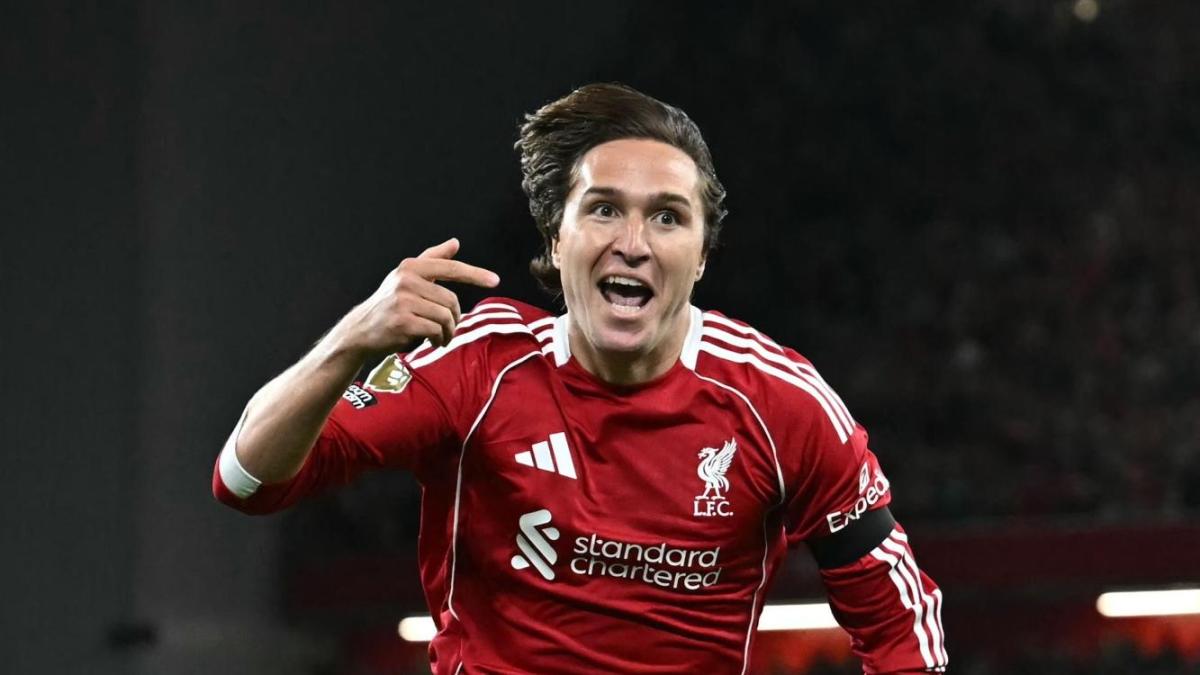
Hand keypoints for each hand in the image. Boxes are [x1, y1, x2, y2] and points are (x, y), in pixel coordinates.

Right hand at [341, 238, 499, 353]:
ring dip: (448, 332)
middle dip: (454, 318)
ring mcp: (403, 301)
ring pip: (445, 317)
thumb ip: (433, 259)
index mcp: (411, 267)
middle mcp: (406, 280)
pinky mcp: (402, 321)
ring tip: (440, 337)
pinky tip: (430, 342)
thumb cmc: (389, 303)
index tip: (495, 281)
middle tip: (448, 328)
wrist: (361, 330)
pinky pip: (435, 330)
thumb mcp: (408, 277)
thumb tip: (455, 242)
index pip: (450, 268)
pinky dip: (438, 339)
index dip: (475, 274)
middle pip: (451, 300)